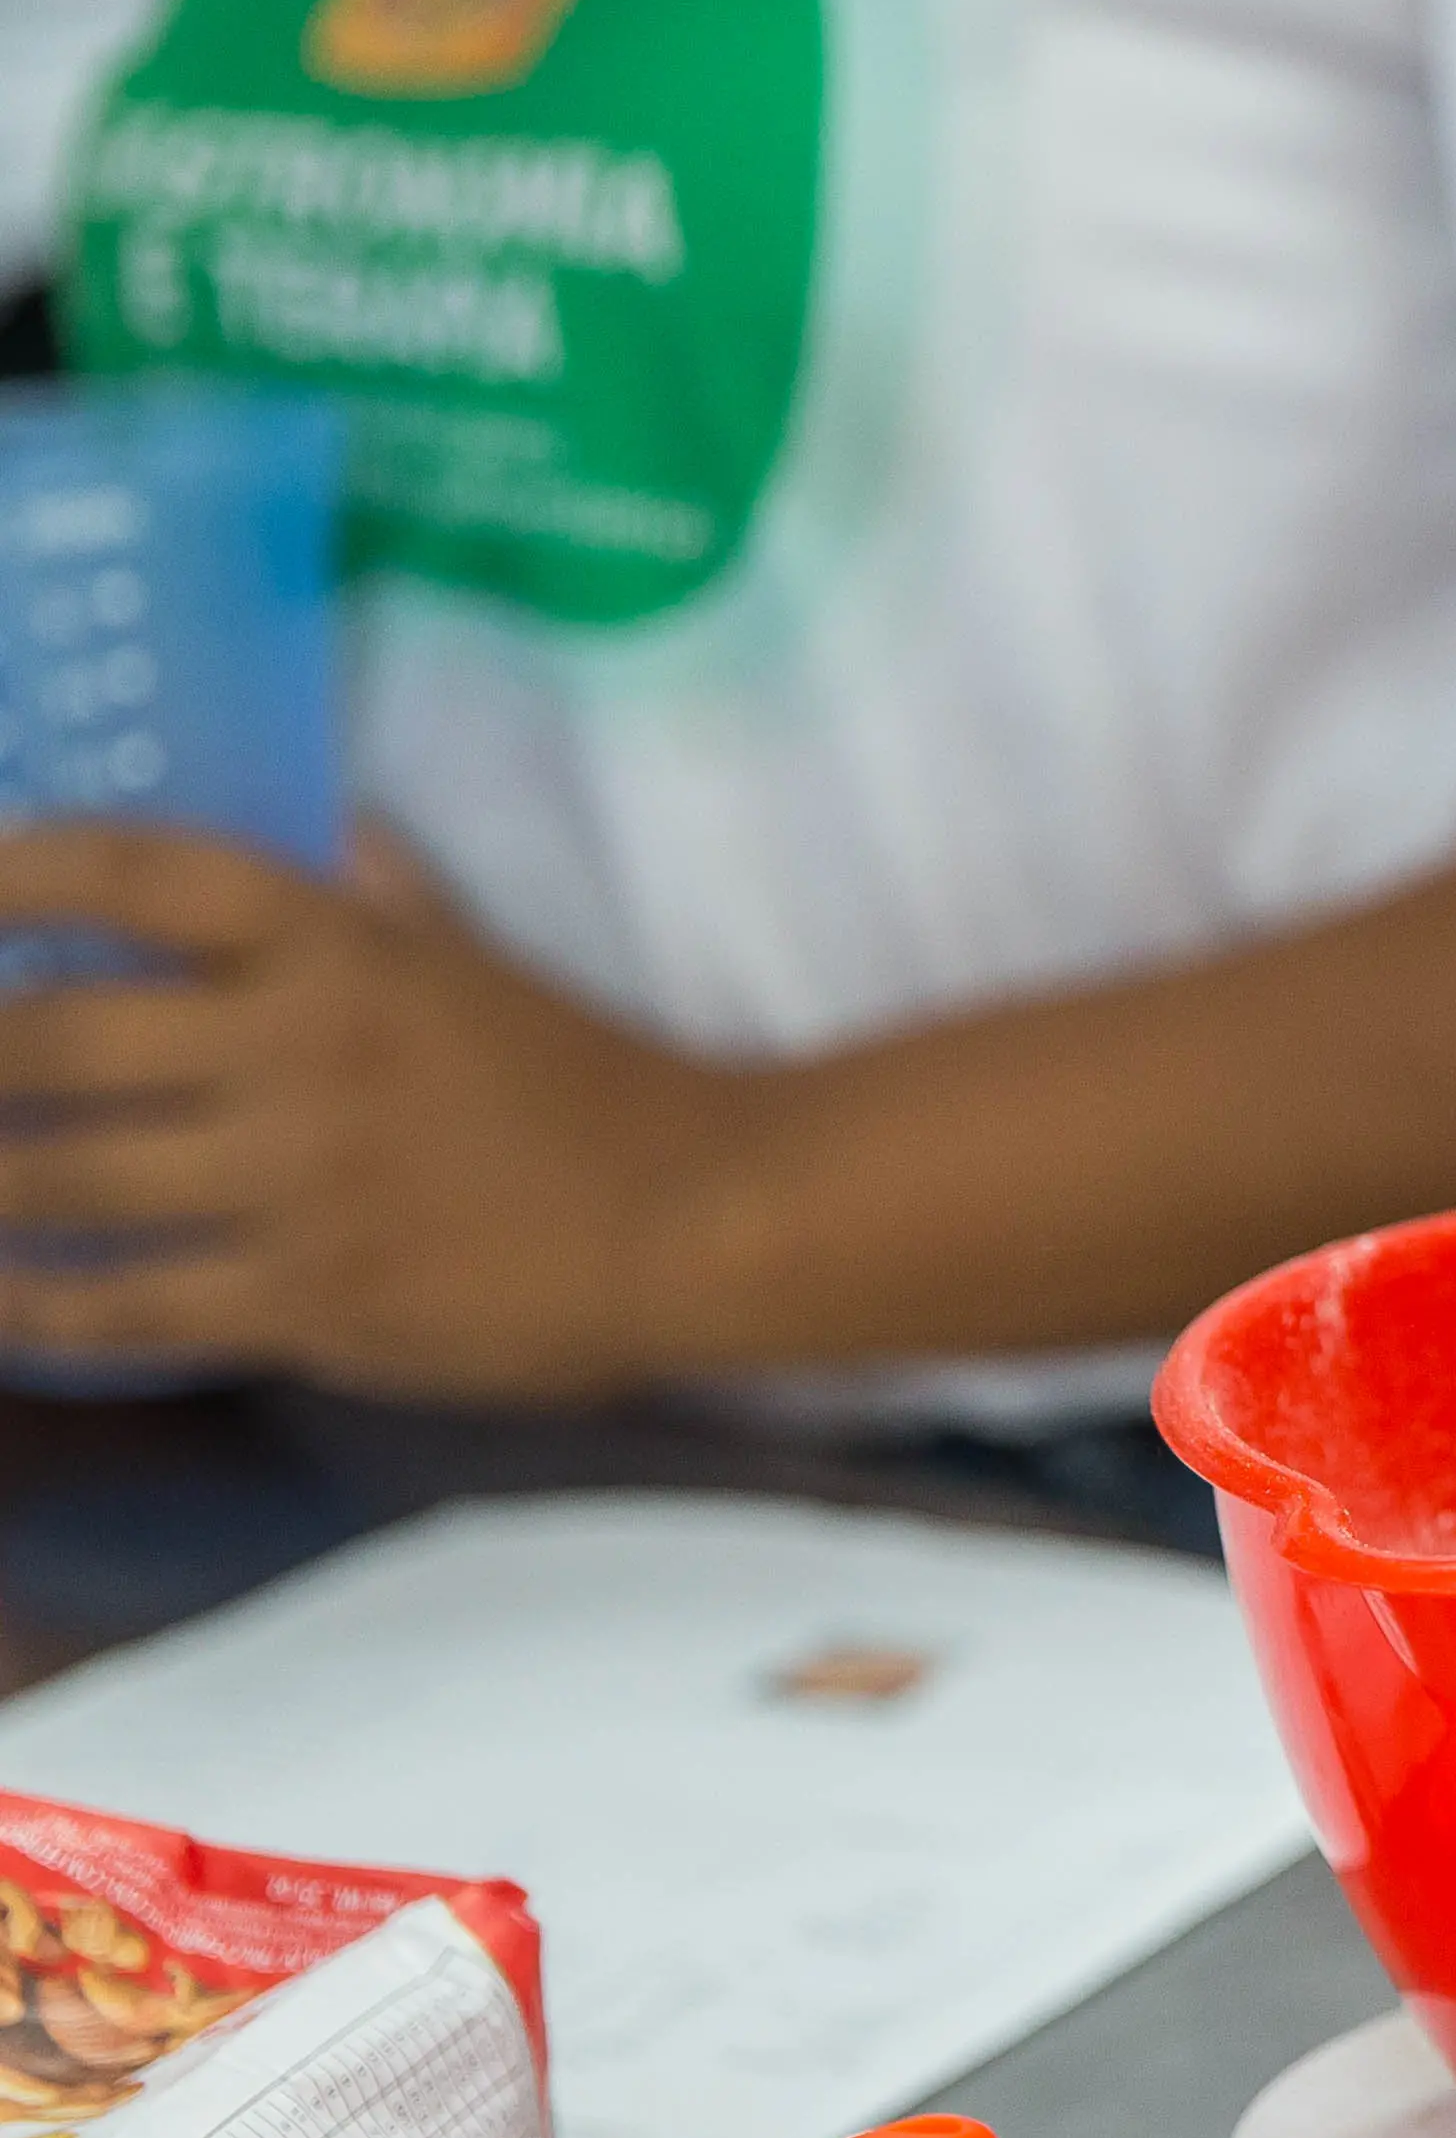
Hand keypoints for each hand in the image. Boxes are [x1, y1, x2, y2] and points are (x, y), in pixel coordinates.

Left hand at [0, 826, 736, 1402]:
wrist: (703, 1221)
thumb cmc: (598, 1086)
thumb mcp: (490, 968)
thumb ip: (399, 904)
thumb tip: (342, 830)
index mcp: (345, 953)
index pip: (144, 878)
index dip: (24, 868)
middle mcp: (302, 1052)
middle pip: (54, 1037)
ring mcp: (298, 1182)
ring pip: (64, 1180)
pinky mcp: (310, 1298)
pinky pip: (129, 1306)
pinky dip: (40, 1308)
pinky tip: (2, 1301)